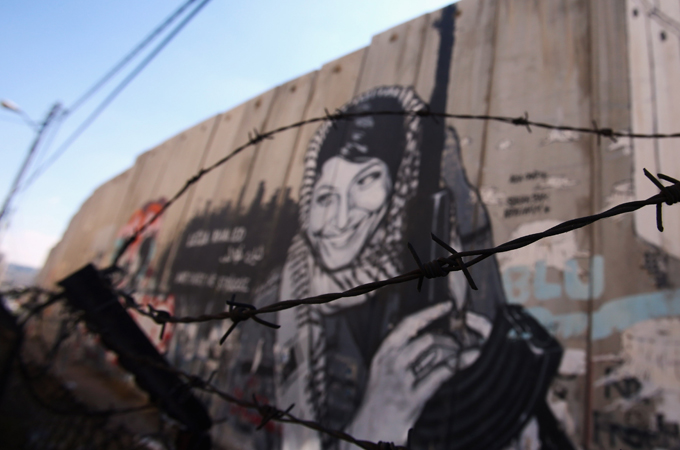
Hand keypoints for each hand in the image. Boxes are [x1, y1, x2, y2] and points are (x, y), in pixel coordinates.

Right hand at [344, 302, 490, 445]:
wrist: (371, 428)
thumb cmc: (381, 397)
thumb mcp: (385, 369)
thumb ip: (401, 351)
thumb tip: (427, 335)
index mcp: (385, 352)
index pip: (408, 325)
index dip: (429, 313)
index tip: (446, 307)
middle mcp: (391, 362)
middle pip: (426, 338)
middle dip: (449, 338)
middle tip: (463, 339)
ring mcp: (400, 380)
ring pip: (433, 353)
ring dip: (454, 351)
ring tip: (466, 350)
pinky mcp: (411, 397)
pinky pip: (439, 375)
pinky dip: (457, 365)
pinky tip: (469, 360)